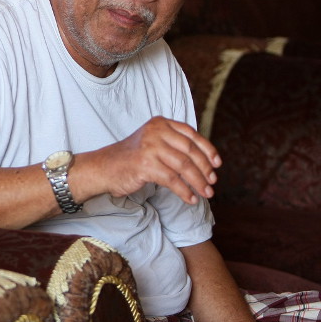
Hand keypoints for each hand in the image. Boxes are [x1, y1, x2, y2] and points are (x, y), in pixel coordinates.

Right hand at [87, 116, 220, 204]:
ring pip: (184, 166)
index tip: (217, 164)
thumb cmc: (131, 158)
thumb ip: (173, 144)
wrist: (103, 168)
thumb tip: (205, 160)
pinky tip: (190, 198)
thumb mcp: (153, 142)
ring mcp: (150, 147)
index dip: (208, 150)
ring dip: (198, 182)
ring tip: (206, 193)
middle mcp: (156, 131)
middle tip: (212, 182)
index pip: (191, 135)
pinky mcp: (145, 165)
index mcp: (160, 123)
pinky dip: (184, 191)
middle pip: (190, 151)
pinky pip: (173, 180)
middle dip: (205, 169)